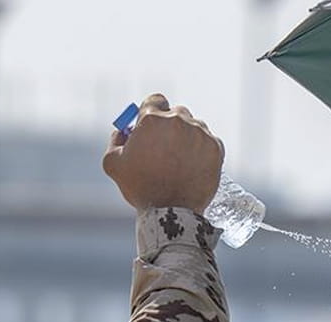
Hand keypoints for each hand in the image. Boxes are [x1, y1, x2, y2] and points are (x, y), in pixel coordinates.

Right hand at [101, 93, 223, 212]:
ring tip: (180, 160)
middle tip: (165, 146)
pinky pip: (209, 141)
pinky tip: (194, 165)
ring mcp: (200, 133)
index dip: (152, 111)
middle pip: (176, 113)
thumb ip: (116, 140)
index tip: (152, 124)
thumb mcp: (113, 164)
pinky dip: (202, 150)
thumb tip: (123, 130)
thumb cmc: (141, 188)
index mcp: (153, 119)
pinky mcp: (216, 147)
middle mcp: (179, 120)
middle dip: (170, 126)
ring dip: (188, 137)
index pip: (155, 100)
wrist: (172, 212)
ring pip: (194, 126)